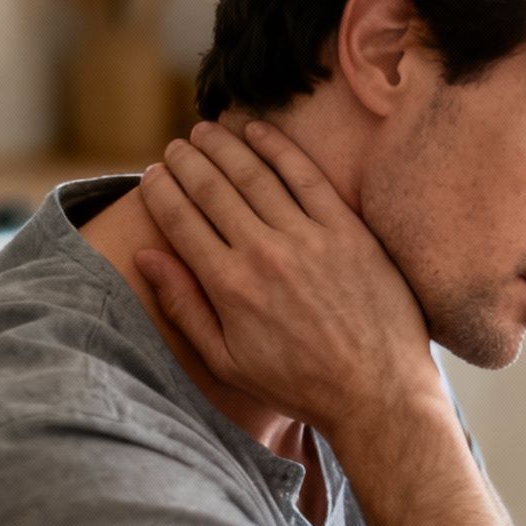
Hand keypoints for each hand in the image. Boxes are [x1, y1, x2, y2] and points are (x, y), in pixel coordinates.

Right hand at [133, 120, 440, 438]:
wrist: (378, 394)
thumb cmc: (301, 385)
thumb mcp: (228, 361)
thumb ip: (185, 306)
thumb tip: (147, 257)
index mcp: (229, 286)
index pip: (181, 220)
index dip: (161, 191)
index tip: (152, 176)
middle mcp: (264, 253)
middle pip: (213, 189)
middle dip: (188, 162)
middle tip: (177, 147)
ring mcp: (309, 238)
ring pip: (255, 174)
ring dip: (225, 146)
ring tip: (207, 131)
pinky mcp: (348, 231)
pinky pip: (307, 176)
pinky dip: (278, 148)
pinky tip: (259, 131)